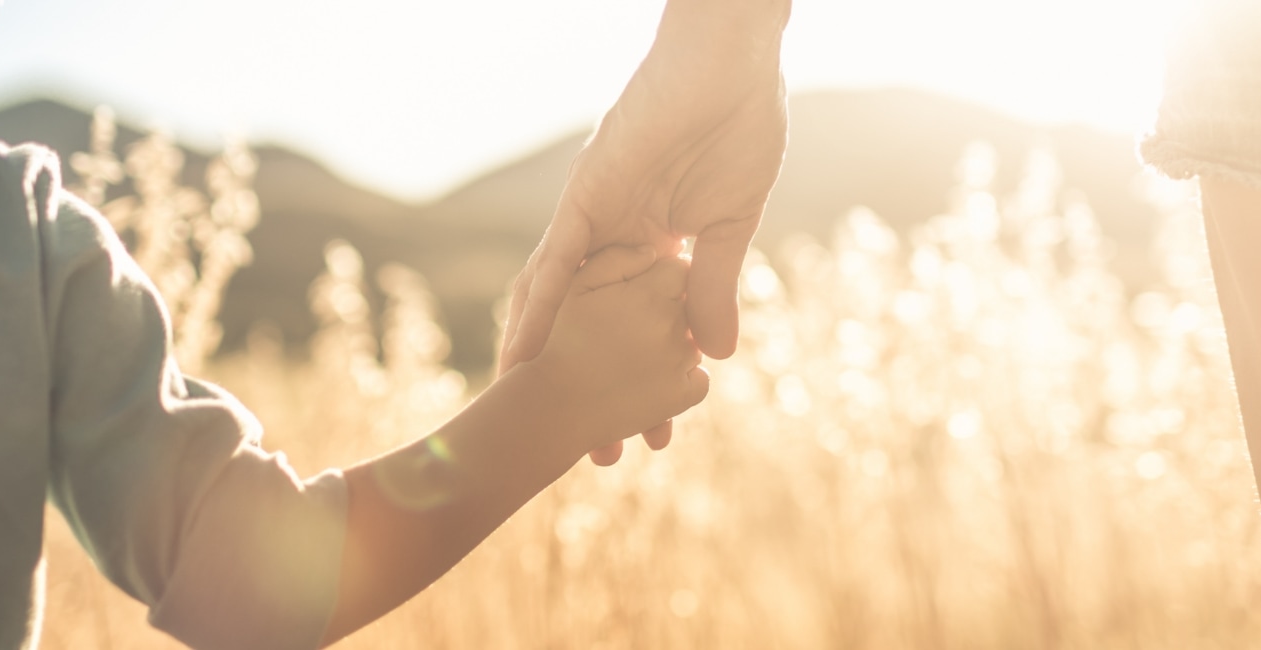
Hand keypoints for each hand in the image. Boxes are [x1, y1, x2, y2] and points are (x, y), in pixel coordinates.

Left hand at [499, 1, 790, 463]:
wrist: (732, 63)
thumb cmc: (740, 125)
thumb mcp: (732, 227)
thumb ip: (715, 289)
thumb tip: (715, 357)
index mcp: (649, 244)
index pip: (633, 325)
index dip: (637, 380)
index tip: (648, 434)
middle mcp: (610, 236)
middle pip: (588, 325)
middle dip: (589, 387)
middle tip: (600, 455)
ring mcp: (593, 218)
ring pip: (560, 302)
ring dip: (549, 362)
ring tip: (535, 418)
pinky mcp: (586, 197)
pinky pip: (553, 262)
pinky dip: (536, 309)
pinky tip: (521, 353)